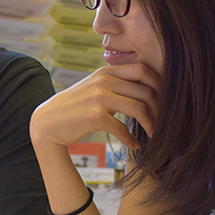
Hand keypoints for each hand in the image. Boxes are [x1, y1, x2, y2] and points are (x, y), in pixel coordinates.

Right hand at [30, 63, 159, 152]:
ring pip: (139, 107)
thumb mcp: (94, 88)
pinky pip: (122, 127)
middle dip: (160, 108)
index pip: (143, 69)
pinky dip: (131, 139)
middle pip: (146, 90)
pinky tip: (134, 145)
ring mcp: (98, 97)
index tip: (166, 101)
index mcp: (106, 71)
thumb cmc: (75, 108)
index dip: (160, 84)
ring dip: (151, 124)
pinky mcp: (94, 116)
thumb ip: (115, 84)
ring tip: (155, 135)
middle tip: (165, 122)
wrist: (48, 123)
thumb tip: (145, 88)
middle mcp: (104, 80)